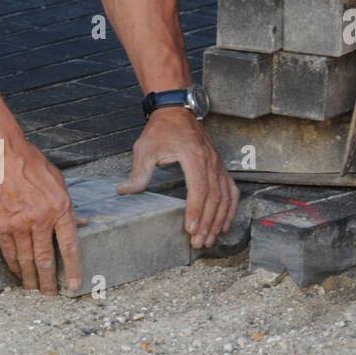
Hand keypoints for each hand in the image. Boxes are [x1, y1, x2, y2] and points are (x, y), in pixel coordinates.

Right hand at [0, 140, 81, 294]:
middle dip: (49, 280)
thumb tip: (84, 223)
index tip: (75, 284)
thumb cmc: (30, 163)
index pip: (70, 245)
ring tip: (33, 289)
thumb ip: (69, 205)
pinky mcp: (1, 225)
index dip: (73, 268)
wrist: (0, 154)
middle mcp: (41, 219)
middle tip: (51, 294)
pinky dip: (14, 265)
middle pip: (47, 259)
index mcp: (60, 208)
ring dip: (31, 277)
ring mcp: (20, 224)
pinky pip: (9, 252)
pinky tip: (17, 273)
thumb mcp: (58, 181)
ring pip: (27, 259)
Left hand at [118, 108, 238, 248]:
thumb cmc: (161, 129)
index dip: (196, 211)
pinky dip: (230, 210)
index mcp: (194, 156)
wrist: (177, 112)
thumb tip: (124, 191)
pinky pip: (231, 191)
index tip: (190, 229)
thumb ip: (138, 172)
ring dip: (218, 220)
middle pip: (214, 197)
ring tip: (209, 239)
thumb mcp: (145, 148)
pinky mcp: (220, 168)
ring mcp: (218, 165)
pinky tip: (223, 225)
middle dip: (207, 223)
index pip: (199, 188)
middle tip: (198, 242)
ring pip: (225, 197)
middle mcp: (211, 161)